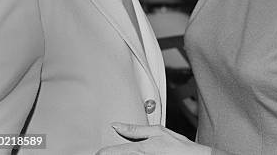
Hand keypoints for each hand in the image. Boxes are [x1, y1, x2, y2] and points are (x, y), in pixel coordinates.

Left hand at [96, 123, 211, 154]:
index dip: (102, 152)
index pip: (111, 153)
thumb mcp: (158, 131)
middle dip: (110, 153)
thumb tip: (116, 125)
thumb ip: (135, 129)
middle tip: (105, 151)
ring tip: (117, 152)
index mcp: (139, 149)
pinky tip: (131, 154)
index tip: (98, 151)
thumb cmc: (178, 146)